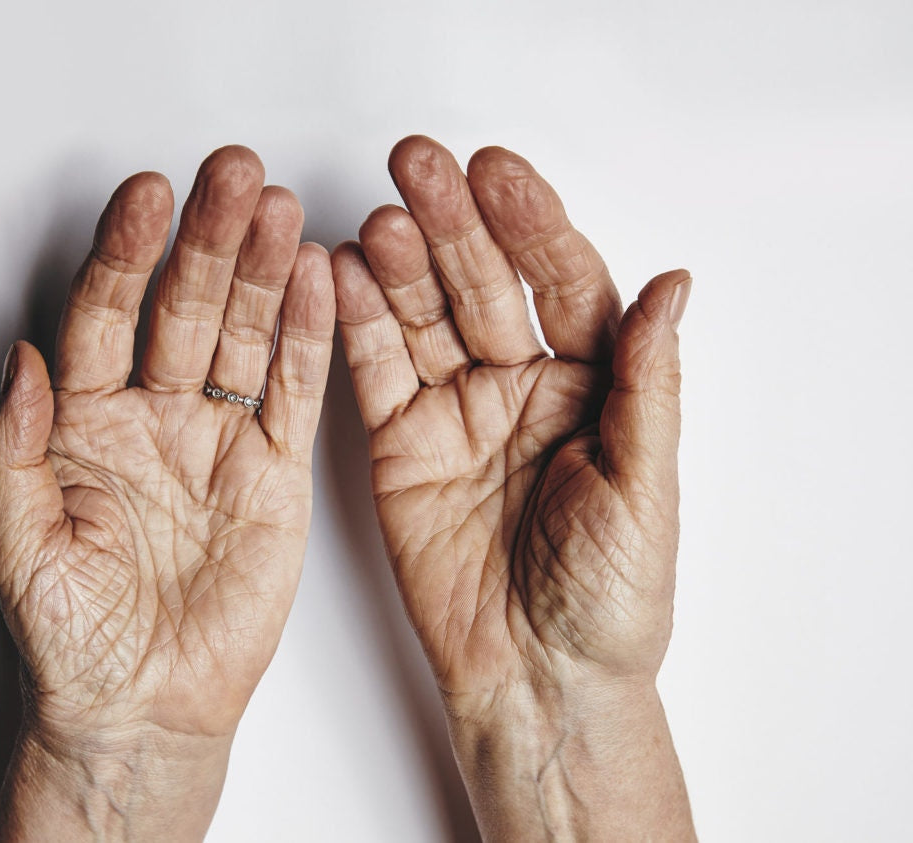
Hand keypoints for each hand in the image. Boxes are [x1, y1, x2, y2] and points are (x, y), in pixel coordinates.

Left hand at [0, 146, 333, 839]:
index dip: (126, 254)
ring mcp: (219, 439)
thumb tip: (19, 359)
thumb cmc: (75, 636)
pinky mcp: (277, 473)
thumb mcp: (23, 543)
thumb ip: (17, 449)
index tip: (146, 198)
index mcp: (86, 422)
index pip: (105, 314)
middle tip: (231, 177)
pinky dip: (309, 338)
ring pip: (245, 335)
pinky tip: (317, 281)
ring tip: (279, 209)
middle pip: (183, 307)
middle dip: (207, 240)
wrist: (144, 707)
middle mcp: (155, 415)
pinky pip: (294, 394)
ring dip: (263, 271)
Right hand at [332, 136, 693, 838]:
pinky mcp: (397, 445)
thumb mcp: (645, 489)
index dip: (530, 225)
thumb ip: (649, 385)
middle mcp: (520, 386)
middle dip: (452, 224)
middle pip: (483, 283)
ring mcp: (455, 411)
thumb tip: (673, 286)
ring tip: (377, 222)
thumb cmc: (609, 602)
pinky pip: (373, 372)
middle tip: (419, 168)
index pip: (562, 281)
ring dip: (397, 264)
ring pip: (422, 316)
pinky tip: (337, 277)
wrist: (537, 684)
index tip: (497, 175)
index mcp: (591, 386)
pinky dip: (353, 325)